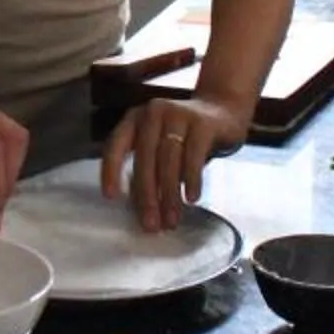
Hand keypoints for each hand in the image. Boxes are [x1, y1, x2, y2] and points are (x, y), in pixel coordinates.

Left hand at [99, 95, 249, 232]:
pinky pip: (194, 155)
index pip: (115, 145)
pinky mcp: (203, 123)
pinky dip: (191, 180)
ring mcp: (178, 114)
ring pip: (168, 159)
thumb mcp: (160, 146)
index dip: (110, 171)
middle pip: (145, 157)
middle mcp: (153, 113)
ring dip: (169, 194)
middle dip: (147, 194)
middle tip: (150, 223)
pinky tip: (191, 198)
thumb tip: (140, 206)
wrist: (223, 110)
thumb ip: (148, 168)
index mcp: (135, 119)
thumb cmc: (185, 136)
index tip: (110, 197)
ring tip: (171, 219)